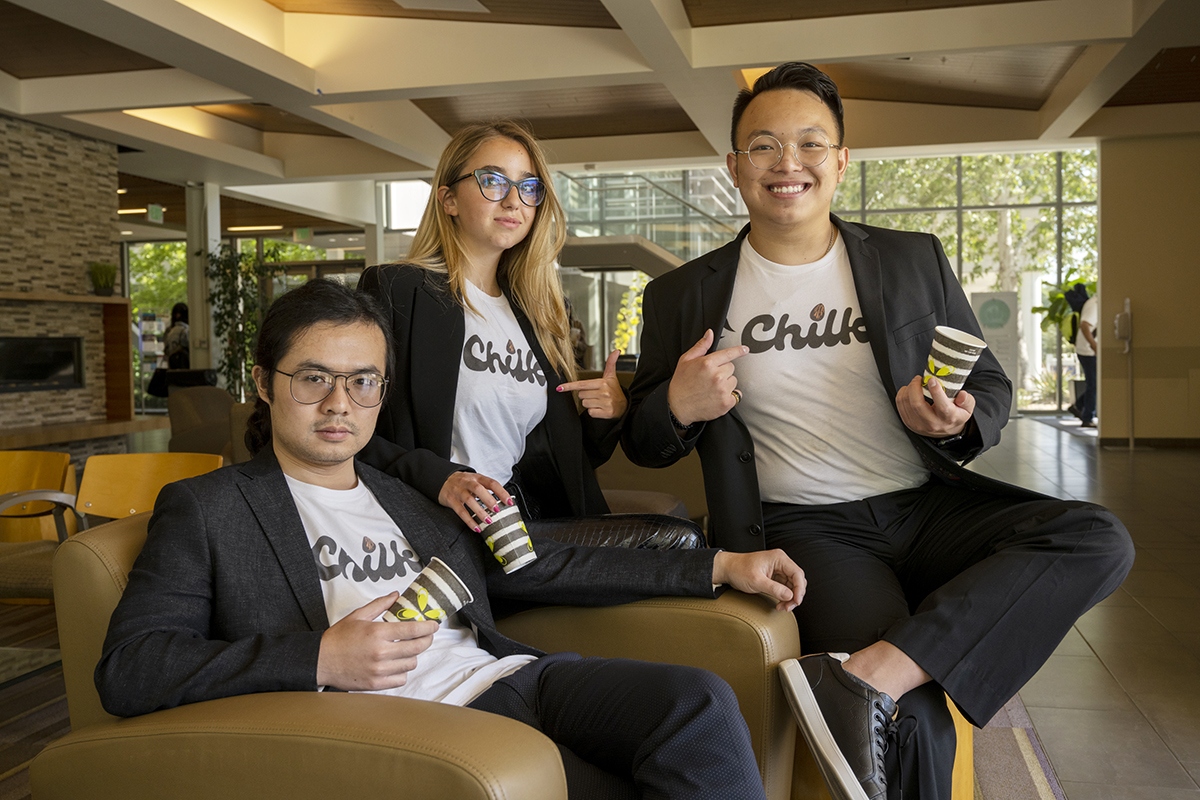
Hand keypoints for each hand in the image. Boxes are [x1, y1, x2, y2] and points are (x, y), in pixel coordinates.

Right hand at [317, 593, 438, 690]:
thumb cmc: (338, 638)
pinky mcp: (376, 684)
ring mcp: (379, 670)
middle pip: (417, 648)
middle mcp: (380, 652)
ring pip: (411, 664)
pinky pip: (401, 679)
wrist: (320, 661)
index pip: (413, 630)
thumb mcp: (357, 616)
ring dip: (412, 655)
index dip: (429, 627)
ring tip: (407, 649)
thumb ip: (380, 605)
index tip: (434, 625)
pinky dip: (402, 671)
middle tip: (426, 636)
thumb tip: (396, 596)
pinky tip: (396, 664)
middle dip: (426, 640)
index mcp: (377, 633)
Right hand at [438, 471, 512, 531]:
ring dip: (480, 512)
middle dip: (489, 500)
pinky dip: (469, 521)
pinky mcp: (451, 500)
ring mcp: (458, 491)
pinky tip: (476, 527)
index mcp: (477, 478)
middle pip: (478, 489)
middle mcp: (467, 483)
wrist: (443, 480)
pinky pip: (460, 511)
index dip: (501, 492)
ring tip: (488, 521)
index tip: (509, 502)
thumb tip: (503, 502)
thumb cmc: (463, 483)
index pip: (491, 483)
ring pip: (469, 500)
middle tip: (497, 510)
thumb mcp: (475, 482)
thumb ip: (487, 489)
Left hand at [556, 349, 627, 418]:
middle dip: (586, 395)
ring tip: (599, 401)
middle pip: (581, 395)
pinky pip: (590, 412)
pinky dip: (594, 411)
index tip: (559, 388)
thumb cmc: (614, 390)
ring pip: (585, 404)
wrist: (624, 405)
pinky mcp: (606, 413)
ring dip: (589, 404)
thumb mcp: (611, 376)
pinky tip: (600, 408)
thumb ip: (611, 363)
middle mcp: (604, 393)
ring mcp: (605, 403)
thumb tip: (616, 351)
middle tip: (595, 394)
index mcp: (603, 383)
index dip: (569, 386)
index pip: (582, 384)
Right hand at [666, 330, 747, 427]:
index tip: (745, 349)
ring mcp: (722, 390)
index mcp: (707, 363)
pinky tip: (717, 397)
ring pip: (734, 381)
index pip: (728, 354)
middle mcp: (716, 376)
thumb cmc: (681, 383)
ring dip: (726, 384)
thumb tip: (710, 334)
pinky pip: (736, 395)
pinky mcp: (726, 403)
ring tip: (712, 388)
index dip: (738, 351)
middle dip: (723, 371)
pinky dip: (729, 396)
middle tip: (710, 378)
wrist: (677, 406)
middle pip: (731, 368)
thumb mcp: (686, 360)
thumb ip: (701, 346)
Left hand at [712, 550, 804, 612]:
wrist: (728, 569)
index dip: (799, 589)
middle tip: (788, 607)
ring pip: (792, 585)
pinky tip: (780, 603)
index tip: (796, 601)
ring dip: (790, 598)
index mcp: (779, 558)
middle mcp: (780, 562)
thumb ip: (774, 589)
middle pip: (797, 580)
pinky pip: (785, 588)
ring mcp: (778, 570)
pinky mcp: (774, 577)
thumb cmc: (738, 570)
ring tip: (782, 607)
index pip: (797, 573)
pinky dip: (784, 597)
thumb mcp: (756, 581)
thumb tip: (790, 596)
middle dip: (795, 595)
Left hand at [895, 375, 974, 437]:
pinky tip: (908, 390)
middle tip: (919, 378)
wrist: (945, 431)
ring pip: (906, 404)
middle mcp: (932, 423)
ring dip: (908, 389)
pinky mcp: (909, 423)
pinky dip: (902, 395)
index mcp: (948, 418)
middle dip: (915, 387)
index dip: (936, 391)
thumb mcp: (967, 408)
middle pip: (917, 404)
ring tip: (915, 383)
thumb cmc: (956, 414)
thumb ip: (967, 400)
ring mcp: (918, 425)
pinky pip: (900, 406)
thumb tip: (961, 395)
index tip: (932, 379)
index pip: (942, 406)